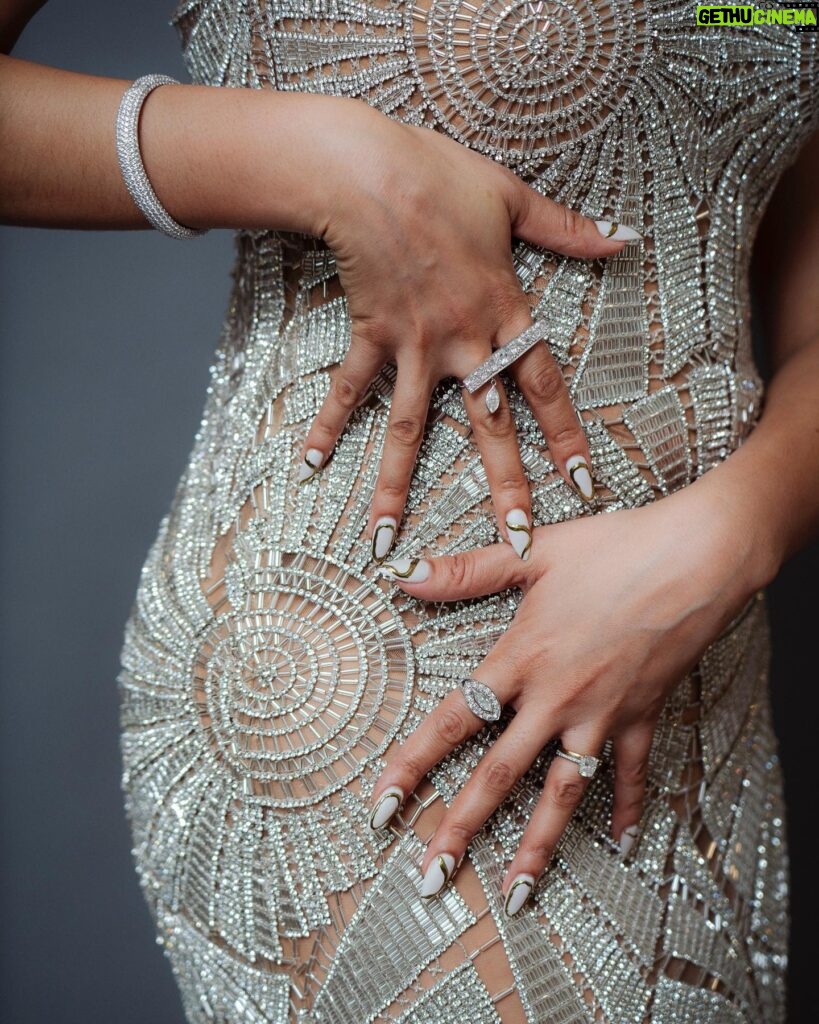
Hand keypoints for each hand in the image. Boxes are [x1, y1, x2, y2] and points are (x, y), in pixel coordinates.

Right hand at [296, 99, 640, 561]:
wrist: (370, 172)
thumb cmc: (442, 178)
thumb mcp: (514, 197)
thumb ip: (567, 228)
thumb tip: (621, 237)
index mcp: (503, 312)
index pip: (545, 386)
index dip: (567, 435)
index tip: (583, 483)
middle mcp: (462, 342)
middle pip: (489, 427)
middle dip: (505, 485)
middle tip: (516, 541)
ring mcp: (413, 346)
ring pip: (411, 428)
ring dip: (399, 485)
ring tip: (388, 538)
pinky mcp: (371, 336)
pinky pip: (349, 389)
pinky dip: (329, 423)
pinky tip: (311, 464)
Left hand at [367, 474, 767, 915]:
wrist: (696, 558)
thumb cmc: (615, 548)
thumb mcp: (533, 552)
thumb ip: (467, 570)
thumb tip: (405, 574)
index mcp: (522, 658)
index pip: (453, 721)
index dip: (412, 763)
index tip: (383, 803)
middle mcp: (555, 698)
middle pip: (499, 775)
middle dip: (460, 827)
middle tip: (432, 875)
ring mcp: (600, 713)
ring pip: (561, 792)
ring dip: (535, 844)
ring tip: (515, 892)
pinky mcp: (641, 715)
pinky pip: (631, 771)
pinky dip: (627, 805)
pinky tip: (624, 840)